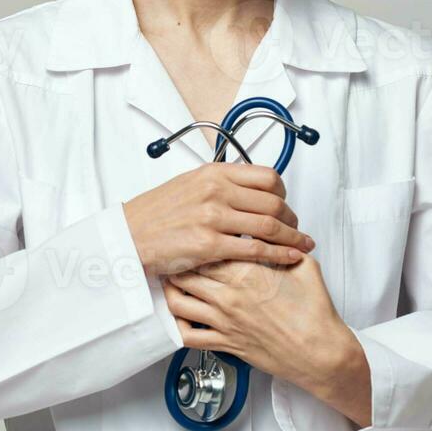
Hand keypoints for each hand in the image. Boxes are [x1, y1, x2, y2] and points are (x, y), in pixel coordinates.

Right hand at [122, 162, 315, 277]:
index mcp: (213, 173)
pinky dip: (279, 254)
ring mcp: (213, 217)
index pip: (267, 177)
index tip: (286, 205)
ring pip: (270, 225)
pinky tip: (290, 257)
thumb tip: (247, 189)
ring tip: (302, 245)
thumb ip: (219, 184)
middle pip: (274, 202)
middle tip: (297, 229)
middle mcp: (215, 191)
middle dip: (293, 219)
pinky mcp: (209, 244)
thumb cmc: (156, 214)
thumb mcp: (189, 184)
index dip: (284, 194)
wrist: (129, 236)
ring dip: (293, 237)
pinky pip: (255, 249)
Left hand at [163, 254, 372, 427]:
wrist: (320, 352)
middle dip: (177, 262)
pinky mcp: (225, 344)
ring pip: (179, 302)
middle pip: (186, 272)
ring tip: (169, 281)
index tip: (193, 234)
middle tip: (173, 255)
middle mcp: (229, 296)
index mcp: (247, 273)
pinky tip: (179, 315)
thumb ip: (284, 246)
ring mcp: (224, 321)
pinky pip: (188, 336)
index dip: (196, 240)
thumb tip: (273, 231)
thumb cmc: (314, 312)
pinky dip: (176, 325)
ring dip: (170, 290)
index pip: (208, 249)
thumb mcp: (305, 266)